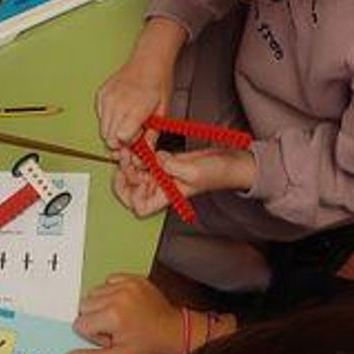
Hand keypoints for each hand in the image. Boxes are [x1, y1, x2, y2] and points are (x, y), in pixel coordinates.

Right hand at [65, 274, 183, 353]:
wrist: (175, 332)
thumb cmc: (149, 346)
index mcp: (112, 316)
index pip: (80, 324)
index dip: (92, 335)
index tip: (109, 339)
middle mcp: (117, 296)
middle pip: (84, 306)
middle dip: (94, 320)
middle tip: (115, 330)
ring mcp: (126, 285)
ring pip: (94, 293)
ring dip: (101, 306)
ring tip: (120, 318)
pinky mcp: (133, 279)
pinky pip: (108, 281)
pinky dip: (111, 292)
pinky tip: (123, 306)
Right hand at [96, 17, 185, 146]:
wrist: (149, 61)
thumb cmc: (158, 82)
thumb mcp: (163, 111)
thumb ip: (153, 135)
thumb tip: (147, 151)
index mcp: (135, 108)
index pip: (120, 139)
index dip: (129, 143)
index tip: (137, 138)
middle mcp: (117, 103)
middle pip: (108, 137)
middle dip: (120, 141)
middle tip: (133, 132)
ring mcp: (107, 99)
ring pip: (102, 129)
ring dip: (114, 131)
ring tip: (127, 121)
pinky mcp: (101, 95)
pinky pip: (100, 117)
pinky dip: (109, 119)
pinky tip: (121, 111)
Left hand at [112, 145, 256, 217]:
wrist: (228, 162)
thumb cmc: (217, 174)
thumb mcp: (194, 171)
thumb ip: (172, 166)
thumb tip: (156, 159)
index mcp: (165, 197)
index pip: (138, 207)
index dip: (131, 195)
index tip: (134, 178)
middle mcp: (160, 188)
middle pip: (131, 190)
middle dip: (125, 175)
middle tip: (125, 160)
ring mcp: (161, 175)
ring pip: (134, 173)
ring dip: (129, 162)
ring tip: (131, 150)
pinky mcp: (163, 162)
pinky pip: (144, 161)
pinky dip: (139, 153)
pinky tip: (140, 146)